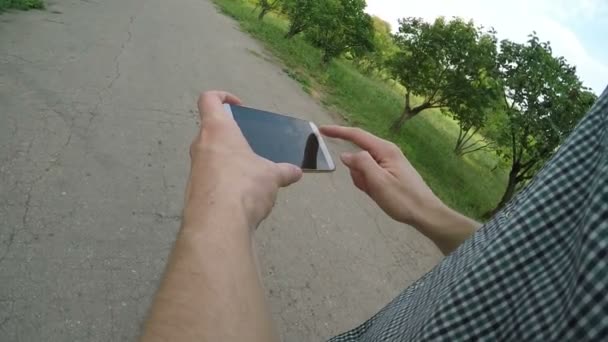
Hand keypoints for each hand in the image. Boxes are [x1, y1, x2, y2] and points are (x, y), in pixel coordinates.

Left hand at [185, 91, 302, 228]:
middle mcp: (201, 146)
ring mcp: (195, 170)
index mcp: (217, 130)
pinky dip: (225, 183)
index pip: (209, 100)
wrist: (218, 223)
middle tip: (250, 147)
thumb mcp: (272, 176)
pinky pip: (211, 179)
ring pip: (211, 157)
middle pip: (212, 132)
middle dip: (231, 137)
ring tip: (251, 175)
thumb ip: (283, 171)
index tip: (239, 106)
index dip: (222, 97)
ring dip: (228, 162)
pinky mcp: (194, 192)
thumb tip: (296, 172)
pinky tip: (243, 196)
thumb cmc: (244, 185)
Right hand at [319, 125, 444, 228]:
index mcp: (385, 150)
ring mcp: (388, 163)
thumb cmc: (403, 199)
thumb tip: (345, 155)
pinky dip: (369, 185)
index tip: (321, 130)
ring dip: (363, 181)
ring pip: (362, 168)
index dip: (338, 132)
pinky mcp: (389, 173)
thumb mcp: (378, 182)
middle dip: (357, 172)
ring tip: (377, 193)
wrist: (425, 214)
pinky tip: (379, 194)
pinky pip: (369, 176)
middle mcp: (386, 152)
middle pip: (358, 156)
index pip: (356, 135)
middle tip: (369, 188)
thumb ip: (361, 164)